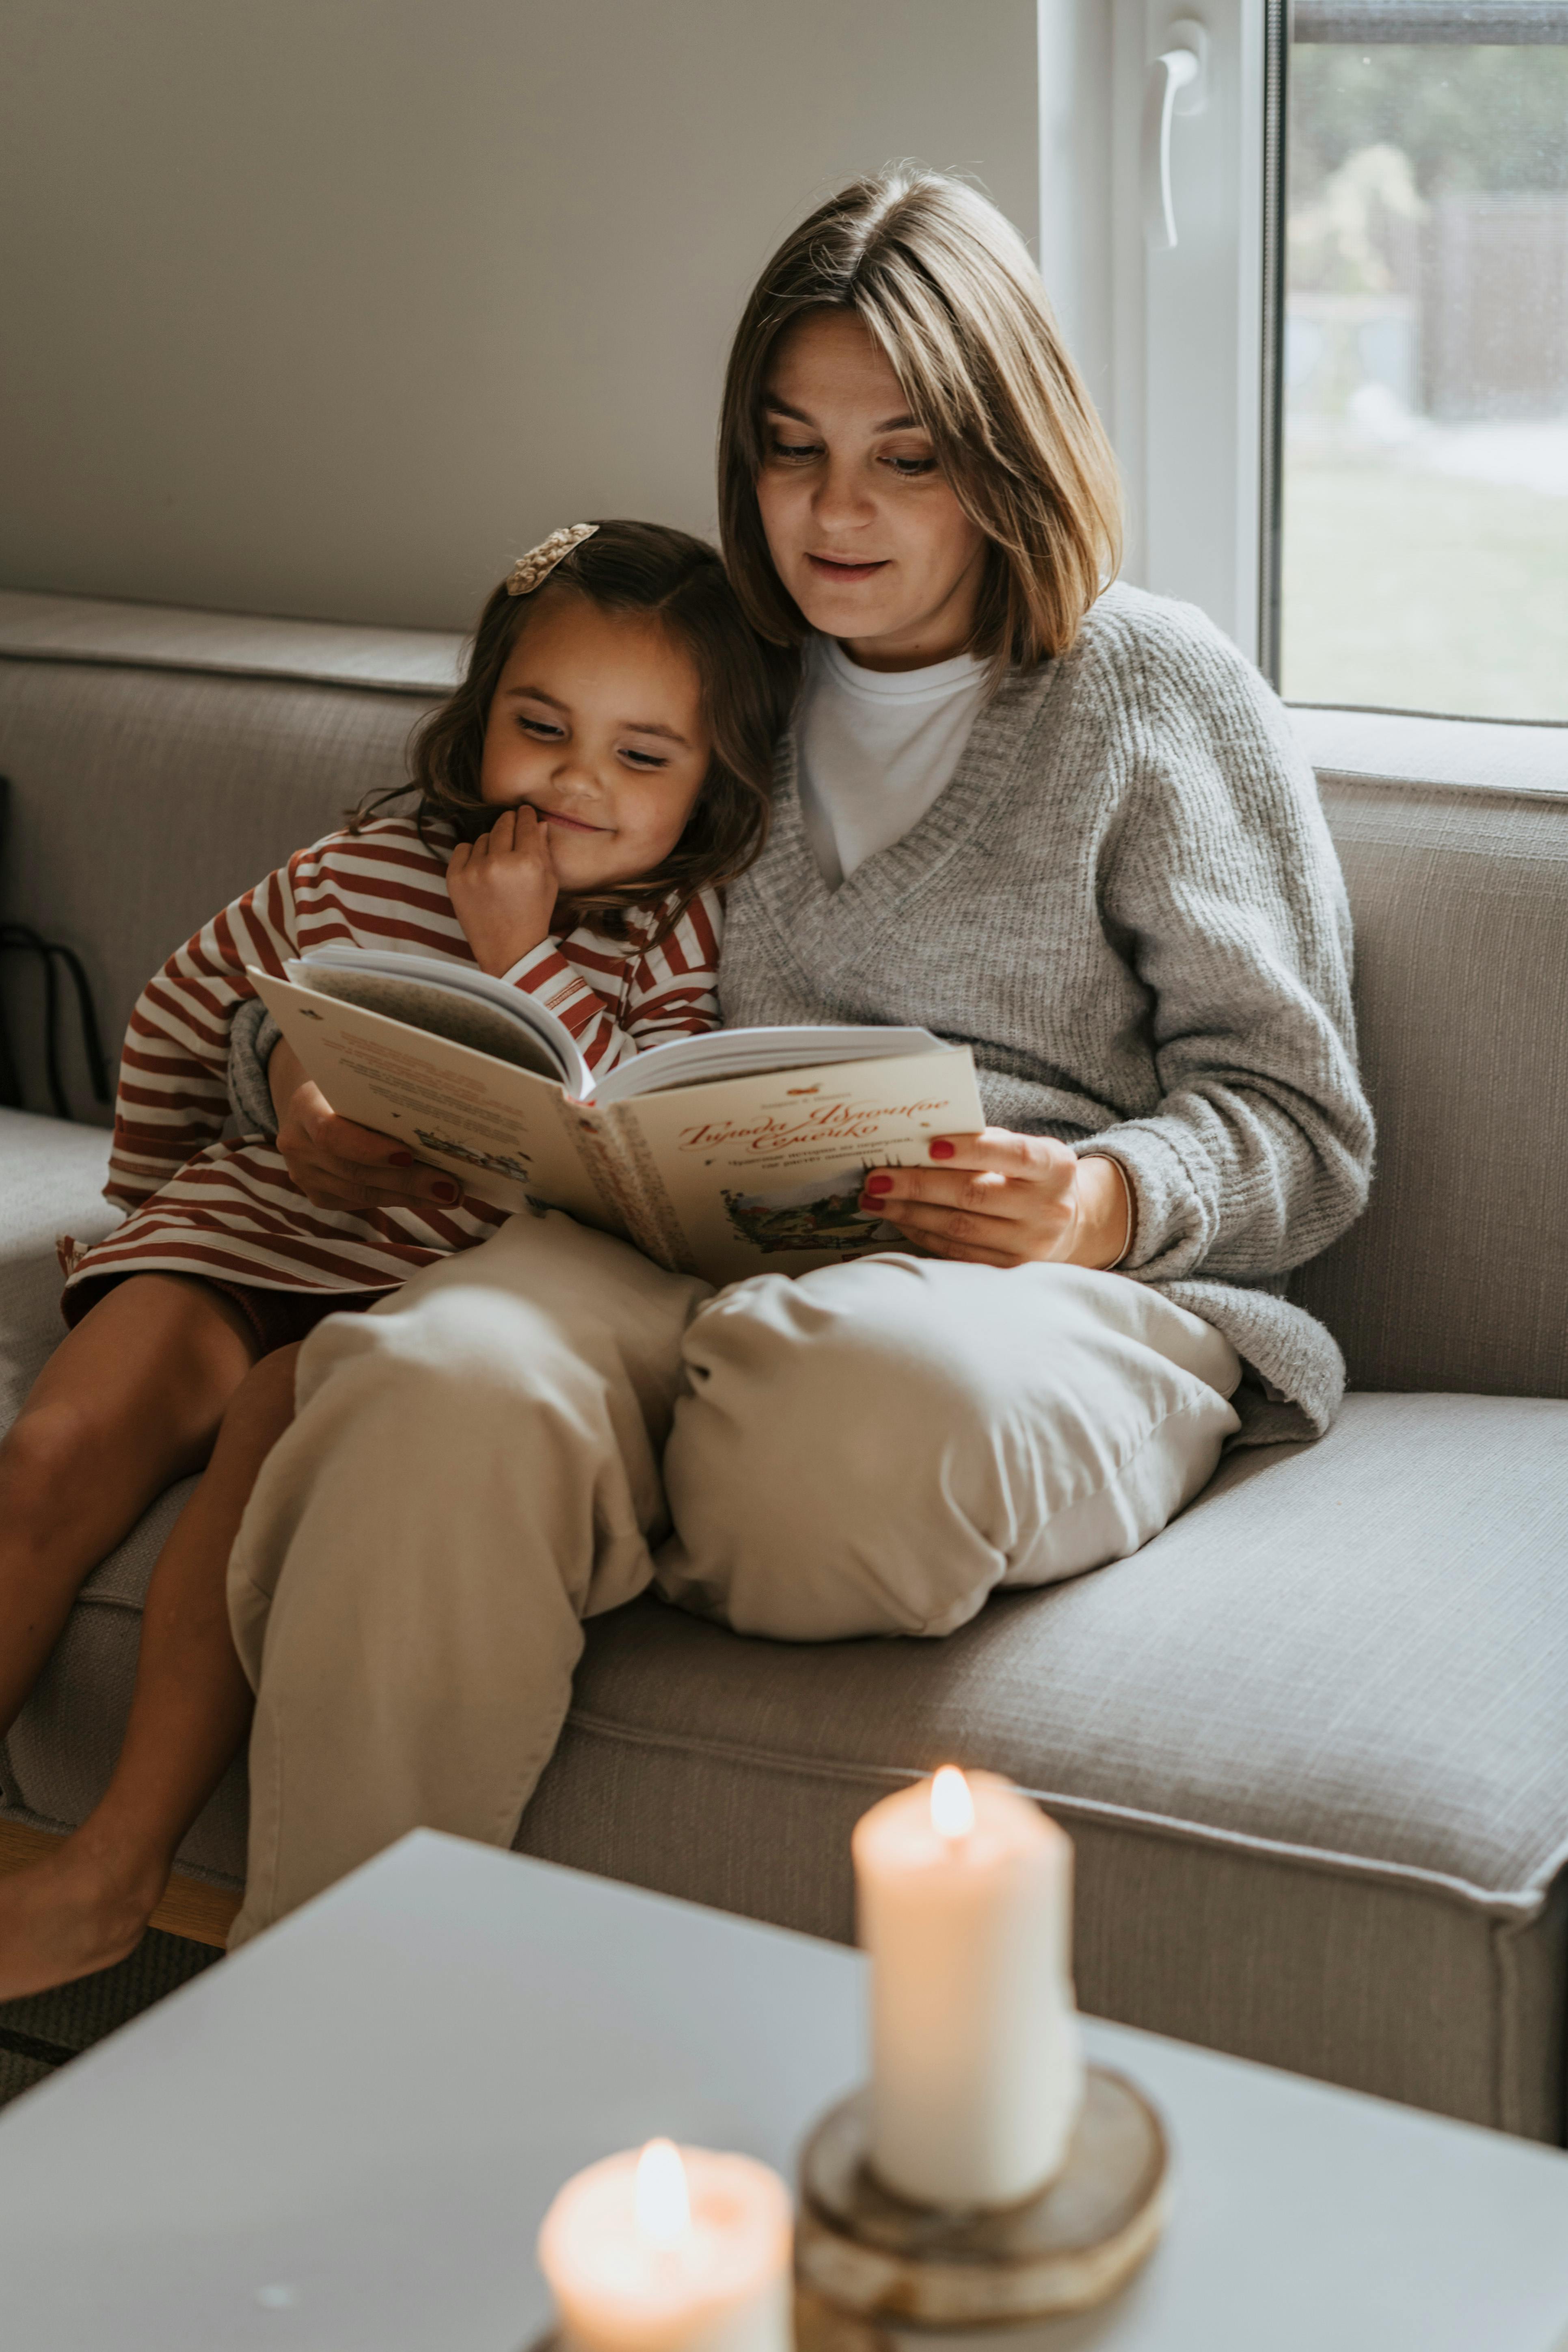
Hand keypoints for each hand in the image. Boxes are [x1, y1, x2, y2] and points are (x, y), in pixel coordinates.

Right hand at [268, 1039, 464, 1215]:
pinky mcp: (318, 1194)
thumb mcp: (359, 1082)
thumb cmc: (348, 1087)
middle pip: (354, 1170)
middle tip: (450, 1186)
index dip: (369, 1149)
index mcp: (305, 1105)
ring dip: (410, 1196)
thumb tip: (440, 1125)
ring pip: (361, 1192)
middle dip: (407, 1181)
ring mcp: (304, 1173)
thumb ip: (384, 1099)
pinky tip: (427, 1197)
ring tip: (449, 1195)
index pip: (331, 1133)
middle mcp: (297, 1142)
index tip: (409, 1155)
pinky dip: (396, 1199)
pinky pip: (360, 1201)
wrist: (313, 1103)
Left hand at [446, 806, 559, 975]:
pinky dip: (471, 855)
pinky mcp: (454, 878)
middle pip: (503, 825)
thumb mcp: (549, 883)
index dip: (527, 815)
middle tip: (512, 826)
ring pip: (483, 837)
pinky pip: (462, 849)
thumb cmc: (533, 916)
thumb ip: (544, 850)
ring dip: (491, 844)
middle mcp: (499, 863)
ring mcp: (474, 870)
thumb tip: (538, 822)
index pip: (526, 824)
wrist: (508, 950)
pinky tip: (481, 869)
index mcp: (528, 863)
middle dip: (510, 822)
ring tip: (498, 861)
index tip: (525, 812)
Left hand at [861, 1130, 1131, 1269]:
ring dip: (910, 1212)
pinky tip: (899, 1218)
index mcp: (1055, 1167)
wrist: (1066, 1222)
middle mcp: (1048, 1208)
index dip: (971, 1150)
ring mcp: (1030, 1244)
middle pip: (975, 1195)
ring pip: (959, 1228)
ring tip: (875, 1199)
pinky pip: (957, 1251)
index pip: (1013, 1155)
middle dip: (918, 1185)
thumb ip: (985, 1143)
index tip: (930, 1145)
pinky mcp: (1010, 1270)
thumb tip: (919, 1141)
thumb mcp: (1023, 1150)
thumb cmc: (1030, 1176)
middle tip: (877, 1178)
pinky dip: (922, 1233)